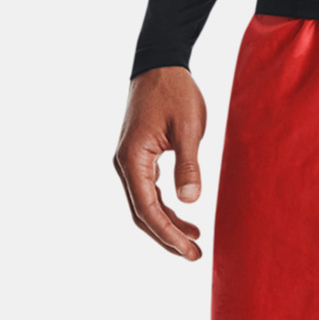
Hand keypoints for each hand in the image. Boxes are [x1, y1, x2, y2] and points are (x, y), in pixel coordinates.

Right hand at [113, 66, 206, 259]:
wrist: (160, 64)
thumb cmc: (175, 92)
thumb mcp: (188, 128)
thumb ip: (188, 165)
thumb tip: (190, 202)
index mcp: (133, 159)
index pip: (147, 209)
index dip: (168, 234)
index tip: (190, 250)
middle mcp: (124, 164)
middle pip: (142, 213)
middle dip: (166, 237)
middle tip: (194, 255)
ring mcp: (129, 161)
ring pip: (144, 204)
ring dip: (167, 224)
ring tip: (194, 240)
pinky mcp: (138, 157)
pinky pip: (147, 190)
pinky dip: (164, 206)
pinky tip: (184, 215)